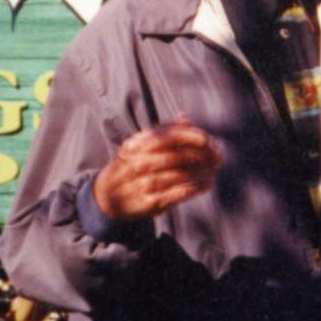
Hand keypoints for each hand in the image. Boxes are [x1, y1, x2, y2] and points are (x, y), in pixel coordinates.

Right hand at [92, 122, 221, 221]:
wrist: (104, 197)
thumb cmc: (130, 167)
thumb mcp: (140, 146)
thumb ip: (162, 133)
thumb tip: (185, 118)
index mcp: (136, 145)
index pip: (167, 137)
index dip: (190, 137)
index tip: (208, 140)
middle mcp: (136, 164)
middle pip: (175, 156)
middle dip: (199, 157)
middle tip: (216, 157)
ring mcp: (141, 184)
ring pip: (177, 176)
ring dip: (199, 173)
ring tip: (213, 171)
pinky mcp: (147, 203)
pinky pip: (175, 194)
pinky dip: (192, 189)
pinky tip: (204, 185)